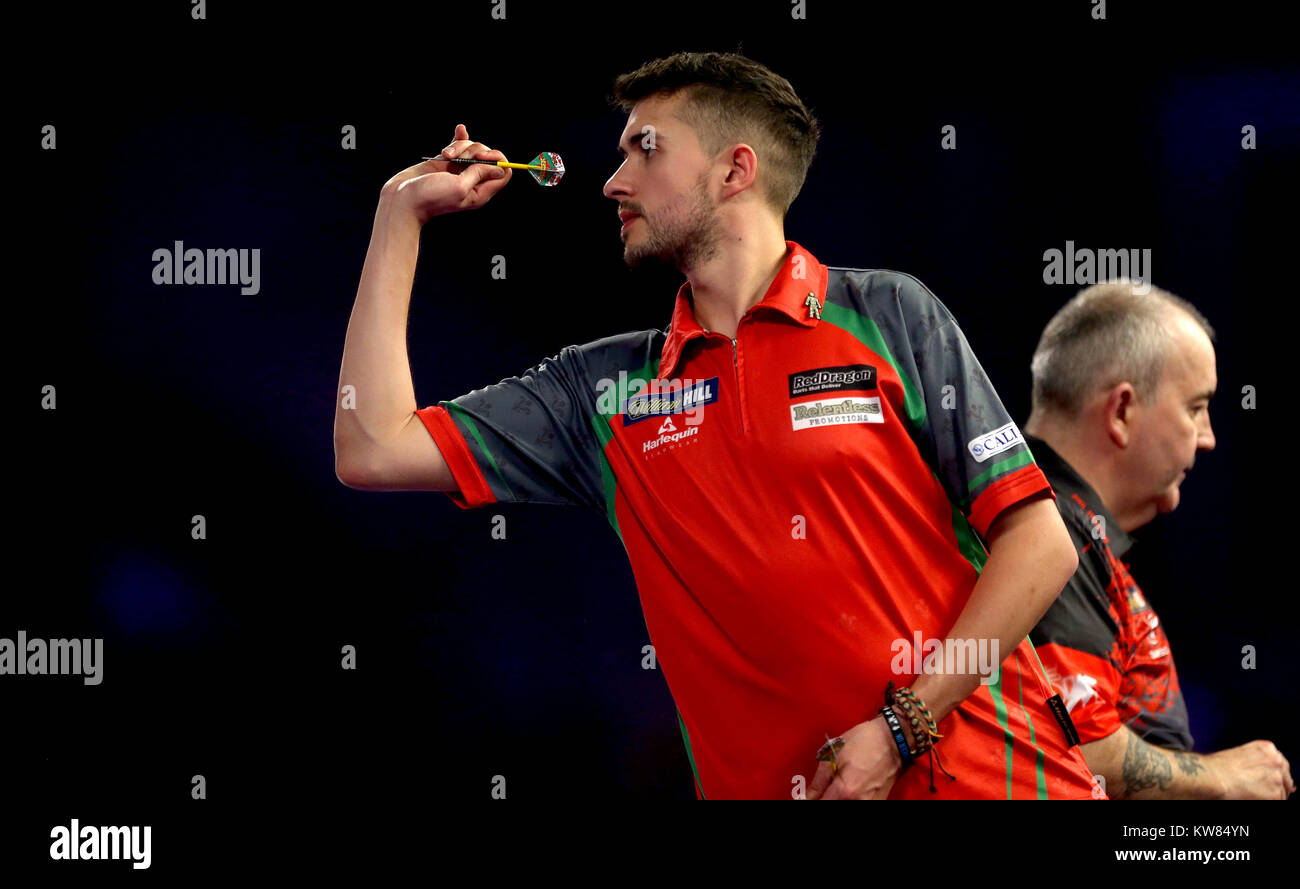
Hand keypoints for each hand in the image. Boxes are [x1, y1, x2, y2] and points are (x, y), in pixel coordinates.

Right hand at [379, 124, 512, 223]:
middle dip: (474, 151)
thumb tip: (500, 168)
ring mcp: (459, 171)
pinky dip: (459, 137)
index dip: (496, 160)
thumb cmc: (430, 197)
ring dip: (458, 147)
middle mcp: (472, 181)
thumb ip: (479, 175)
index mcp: (480, 192)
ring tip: (444, 156)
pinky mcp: (446, 162)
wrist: (404, 198)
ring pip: (471, 149)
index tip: (481, 157)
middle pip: (487, 157)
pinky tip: (460, 129)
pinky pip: (459, 146)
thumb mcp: (459, 187)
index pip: (503, 173)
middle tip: (457, 159)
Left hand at [806, 715, 902, 799]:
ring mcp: (871, 804)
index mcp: (846, 790)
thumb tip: (808, 796)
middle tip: (822, 790)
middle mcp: (859, 802)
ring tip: (836, 787)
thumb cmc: (865, 741)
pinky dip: (851, 799)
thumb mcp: (834, 754)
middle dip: (825, 798)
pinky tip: (848, 789)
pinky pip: (859, 804)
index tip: (807, 797)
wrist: (894, 739)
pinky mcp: (879, 802)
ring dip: (837, 798)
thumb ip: (819, 781)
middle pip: (834, 805)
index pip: (821, 805)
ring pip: (847, 805)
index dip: (812, 800)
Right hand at [1206, 740, 1294, 798]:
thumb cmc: (1217, 766)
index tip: (1265, 781)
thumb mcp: (1240, 754)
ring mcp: (1277, 778)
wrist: (1210, 776)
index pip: (1281, 765)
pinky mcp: (1275, 795)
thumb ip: (1258, 761)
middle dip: (1275, 786)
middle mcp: (1276, 761)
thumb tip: (1272, 777)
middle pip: (1286, 779)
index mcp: (1267, 747)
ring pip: (1282, 793)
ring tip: (1250, 793)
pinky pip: (1277, 802)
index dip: (1273, 775)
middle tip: (1258, 790)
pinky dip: (1265, 801)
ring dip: (1270, 796)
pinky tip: (1251, 797)